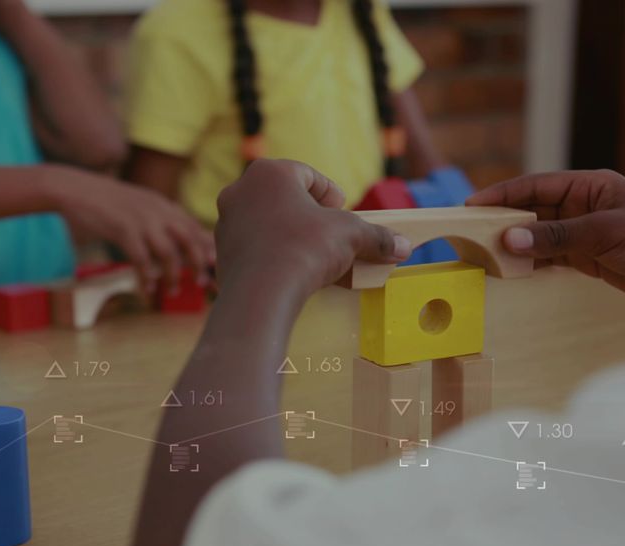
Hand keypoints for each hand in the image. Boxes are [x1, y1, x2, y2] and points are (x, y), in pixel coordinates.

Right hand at [44, 165, 214, 293]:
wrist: (74, 188)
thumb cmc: (108, 203)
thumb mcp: (141, 206)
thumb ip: (162, 221)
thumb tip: (184, 244)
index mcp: (164, 206)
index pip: (195, 229)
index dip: (210, 250)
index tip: (218, 270)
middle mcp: (158, 211)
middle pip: (189, 240)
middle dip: (199, 264)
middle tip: (202, 284)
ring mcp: (141, 220)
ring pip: (168, 252)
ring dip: (173, 275)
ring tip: (173, 292)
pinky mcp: (122, 229)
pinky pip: (141, 259)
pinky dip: (147, 277)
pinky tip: (148, 291)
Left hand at [214, 159, 411, 296]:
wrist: (261, 293)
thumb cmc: (305, 249)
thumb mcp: (351, 236)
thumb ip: (377, 237)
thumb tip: (403, 247)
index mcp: (270, 172)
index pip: (309, 176)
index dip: (331, 195)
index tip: (342, 212)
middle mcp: (241, 190)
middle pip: (286, 198)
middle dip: (311, 216)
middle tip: (331, 235)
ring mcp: (226, 221)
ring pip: (268, 223)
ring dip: (292, 236)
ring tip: (316, 258)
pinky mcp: (221, 251)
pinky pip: (255, 247)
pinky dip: (274, 255)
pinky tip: (293, 273)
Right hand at [466, 170, 624, 308]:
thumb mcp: (604, 234)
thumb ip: (556, 237)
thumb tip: (510, 238)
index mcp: (589, 186)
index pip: (536, 185)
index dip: (503, 194)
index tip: (473, 204)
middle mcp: (583, 205)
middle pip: (533, 209)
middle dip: (503, 220)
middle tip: (471, 231)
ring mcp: (583, 231)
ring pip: (538, 234)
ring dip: (515, 243)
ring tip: (484, 253)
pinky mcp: (586, 256)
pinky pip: (549, 255)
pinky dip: (530, 262)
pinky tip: (511, 268)